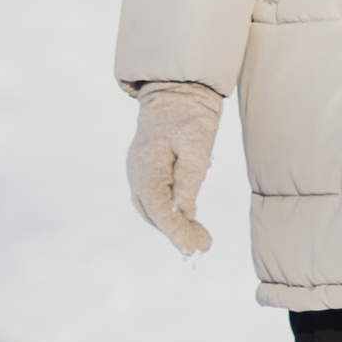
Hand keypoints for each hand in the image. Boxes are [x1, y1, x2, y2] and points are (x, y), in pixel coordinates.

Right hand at [127, 80, 221, 256]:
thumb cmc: (190, 117)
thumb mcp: (197, 146)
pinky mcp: (145, 173)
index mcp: (146, 165)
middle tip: (204, 246)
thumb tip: (184, 213)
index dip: (176, 231)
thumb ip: (190, 181)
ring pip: (151, 211)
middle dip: (177, 234)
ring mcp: (137, 173)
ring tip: (200, 239)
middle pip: (153, 214)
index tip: (197, 248)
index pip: (158, 208)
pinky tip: (187, 222)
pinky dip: (169, 215)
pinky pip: (153, 201)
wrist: (177, 93)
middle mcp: (136, 172)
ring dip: (173, 227)